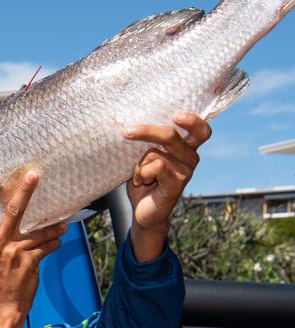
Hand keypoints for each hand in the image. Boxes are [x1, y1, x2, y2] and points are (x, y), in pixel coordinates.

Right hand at [0, 172, 66, 327]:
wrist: (4, 305)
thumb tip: (15, 221)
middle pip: (14, 212)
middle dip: (25, 191)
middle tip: (34, 175)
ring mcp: (15, 252)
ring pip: (39, 232)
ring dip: (54, 229)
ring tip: (63, 227)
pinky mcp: (30, 261)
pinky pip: (47, 246)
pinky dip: (54, 244)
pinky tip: (58, 242)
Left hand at [124, 113, 211, 261]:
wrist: (143, 212)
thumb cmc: (143, 181)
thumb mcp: (142, 158)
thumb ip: (144, 143)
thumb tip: (126, 126)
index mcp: (185, 147)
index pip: (200, 129)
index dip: (192, 120)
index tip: (176, 115)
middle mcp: (190, 157)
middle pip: (171, 134)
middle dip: (146, 131)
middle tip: (127, 131)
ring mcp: (186, 170)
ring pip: (156, 152)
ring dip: (139, 164)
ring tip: (140, 177)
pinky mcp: (178, 183)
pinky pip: (157, 166)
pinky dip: (142, 173)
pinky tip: (143, 183)